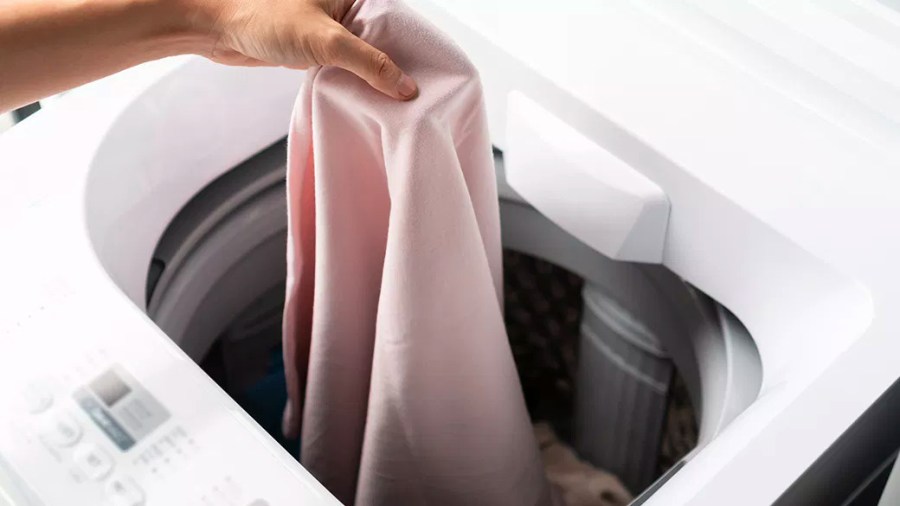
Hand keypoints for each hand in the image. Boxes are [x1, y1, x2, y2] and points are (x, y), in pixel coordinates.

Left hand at [185, 0, 417, 99]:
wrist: (217, 30)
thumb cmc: (263, 19)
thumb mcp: (325, 41)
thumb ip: (368, 63)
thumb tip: (405, 87)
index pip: (397, 18)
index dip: (415, 44)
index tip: (432, 73)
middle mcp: (347, 4)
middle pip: (386, 38)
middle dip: (398, 65)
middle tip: (417, 94)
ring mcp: (333, 25)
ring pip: (368, 53)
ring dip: (378, 76)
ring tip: (398, 100)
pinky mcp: (320, 45)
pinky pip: (350, 64)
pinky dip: (359, 80)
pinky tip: (370, 98)